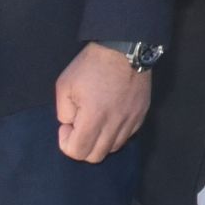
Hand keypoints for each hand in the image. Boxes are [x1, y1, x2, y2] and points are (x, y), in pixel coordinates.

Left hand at [53, 42, 154, 163]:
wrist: (125, 47)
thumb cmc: (91, 65)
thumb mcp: (65, 85)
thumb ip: (63, 112)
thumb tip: (71, 125)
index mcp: (94, 117)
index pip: (78, 152)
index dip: (66, 143)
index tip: (67, 125)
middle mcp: (115, 124)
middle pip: (96, 156)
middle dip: (82, 146)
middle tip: (80, 125)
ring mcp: (131, 120)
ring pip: (113, 148)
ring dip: (100, 141)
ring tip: (96, 121)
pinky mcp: (141, 114)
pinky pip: (127, 135)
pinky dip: (116, 133)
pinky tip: (111, 117)